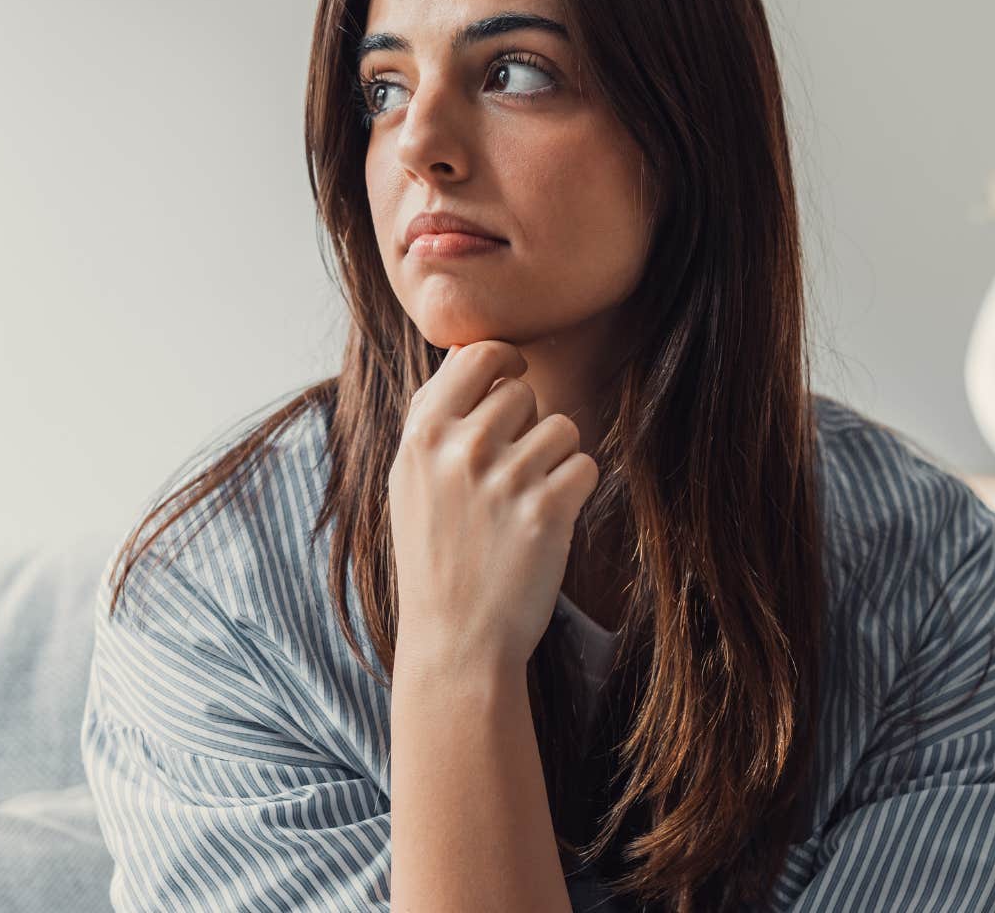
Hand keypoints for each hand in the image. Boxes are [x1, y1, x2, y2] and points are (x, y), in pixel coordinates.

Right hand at [389, 339, 600, 672]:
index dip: (504, 362)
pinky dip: (575, 491)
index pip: (478, 354)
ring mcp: (504, 480)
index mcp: (422, 435)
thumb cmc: (433, 555)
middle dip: (527, 425)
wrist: (455, 639)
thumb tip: (468, 353)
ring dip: (555, 460)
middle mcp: (461, 450)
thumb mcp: (409, 480)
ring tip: (526, 502)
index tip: (512, 379)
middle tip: (509, 474)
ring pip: (562, 427)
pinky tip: (547, 522)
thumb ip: (434, 416)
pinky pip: (585, 466)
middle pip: (524, 393)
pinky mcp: (547, 511)